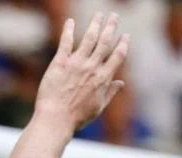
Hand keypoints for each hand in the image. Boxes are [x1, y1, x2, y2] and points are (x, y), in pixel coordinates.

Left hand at [34, 12, 129, 130]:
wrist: (56, 119)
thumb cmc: (77, 117)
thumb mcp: (99, 107)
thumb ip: (110, 92)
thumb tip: (121, 83)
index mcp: (103, 78)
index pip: (118, 56)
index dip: (123, 44)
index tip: (125, 35)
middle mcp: (92, 68)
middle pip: (105, 42)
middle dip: (111, 27)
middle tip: (114, 16)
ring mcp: (76, 63)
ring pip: (89, 38)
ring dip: (95, 24)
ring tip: (99, 14)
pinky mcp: (60, 62)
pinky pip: (66, 42)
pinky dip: (68, 30)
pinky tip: (70, 21)